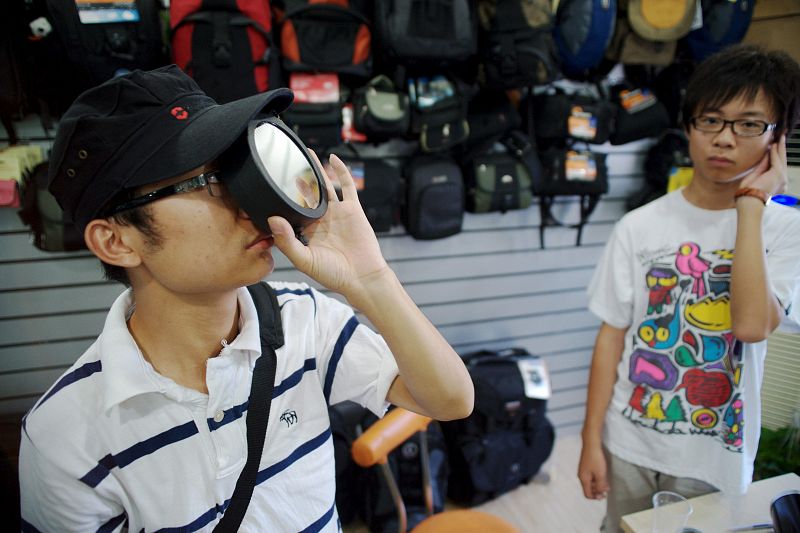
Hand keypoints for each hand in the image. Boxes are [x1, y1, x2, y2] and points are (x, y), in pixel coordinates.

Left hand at [268, 151, 389, 299]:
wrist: (362, 276)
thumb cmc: (333, 274)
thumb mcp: (304, 260)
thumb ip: (287, 241)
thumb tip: (273, 218)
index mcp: (306, 231)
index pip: (289, 210)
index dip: (280, 198)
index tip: (267, 185)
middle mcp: (320, 220)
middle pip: (305, 193)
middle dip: (295, 179)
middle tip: (283, 161)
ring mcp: (336, 213)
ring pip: (324, 186)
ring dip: (315, 170)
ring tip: (305, 154)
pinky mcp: (352, 209)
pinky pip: (346, 186)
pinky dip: (340, 171)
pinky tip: (332, 158)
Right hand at [578, 444, 608, 499]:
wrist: (591, 445)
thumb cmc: (595, 459)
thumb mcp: (600, 474)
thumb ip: (600, 486)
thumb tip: (601, 493)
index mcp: (583, 479)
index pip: (587, 494)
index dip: (595, 497)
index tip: (604, 495)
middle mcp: (581, 476)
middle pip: (588, 489)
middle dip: (597, 491)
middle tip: (607, 490)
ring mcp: (583, 471)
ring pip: (590, 483)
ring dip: (598, 485)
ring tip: (607, 484)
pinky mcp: (586, 466)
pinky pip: (590, 477)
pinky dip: (596, 479)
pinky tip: (603, 476)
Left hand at [740, 134, 787, 196]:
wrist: (748, 201)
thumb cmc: (748, 193)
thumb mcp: (755, 176)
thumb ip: (762, 166)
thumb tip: (766, 155)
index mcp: (777, 183)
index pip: (777, 166)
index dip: (776, 154)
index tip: (774, 145)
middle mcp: (782, 181)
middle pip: (782, 161)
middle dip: (781, 148)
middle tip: (780, 137)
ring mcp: (782, 178)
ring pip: (781, 159)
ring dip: (780, 147)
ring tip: (779, 137)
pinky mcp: (778, 174)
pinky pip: (776, 160)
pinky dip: (775, 152)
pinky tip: (773, 144)